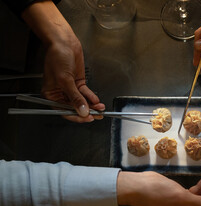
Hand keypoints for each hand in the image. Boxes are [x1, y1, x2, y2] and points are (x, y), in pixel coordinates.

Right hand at [21, 0, 104, 122]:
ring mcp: (70, 88)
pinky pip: (85, 93)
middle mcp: (60, 93)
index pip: (64, 111)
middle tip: (96, 115)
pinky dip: (91, 97)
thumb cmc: (57, 56)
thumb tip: (82, 111)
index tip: (87, 118)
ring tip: (100, 108)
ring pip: (82, 101)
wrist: (64, 42)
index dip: (76, 116)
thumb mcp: (65, 80)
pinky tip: (97, 101)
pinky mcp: (77, 83)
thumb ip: (75, 98)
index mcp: (51, 94)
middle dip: (86, 111)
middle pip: (74, 107)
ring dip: (91, 105)